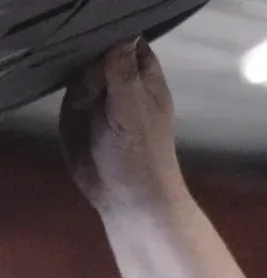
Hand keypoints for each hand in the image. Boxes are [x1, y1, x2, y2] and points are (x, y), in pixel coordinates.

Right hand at [60, 39, 187, 216]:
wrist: (128, 199)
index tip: (100, 49)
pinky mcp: (80, 114)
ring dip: (77, 82)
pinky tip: (76, 110)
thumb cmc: (142, 156)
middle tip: (94, 90)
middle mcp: (123, 84)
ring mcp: (100, 98)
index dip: (114, 38)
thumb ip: (123, 74)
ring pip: (79, 71)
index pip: (130, 42)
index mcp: (146, 80)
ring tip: (86, 106)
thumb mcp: (133, 111)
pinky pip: (68, 92)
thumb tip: (122, 36)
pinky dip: (67, 96)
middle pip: (98, 53)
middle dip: (89, 63)